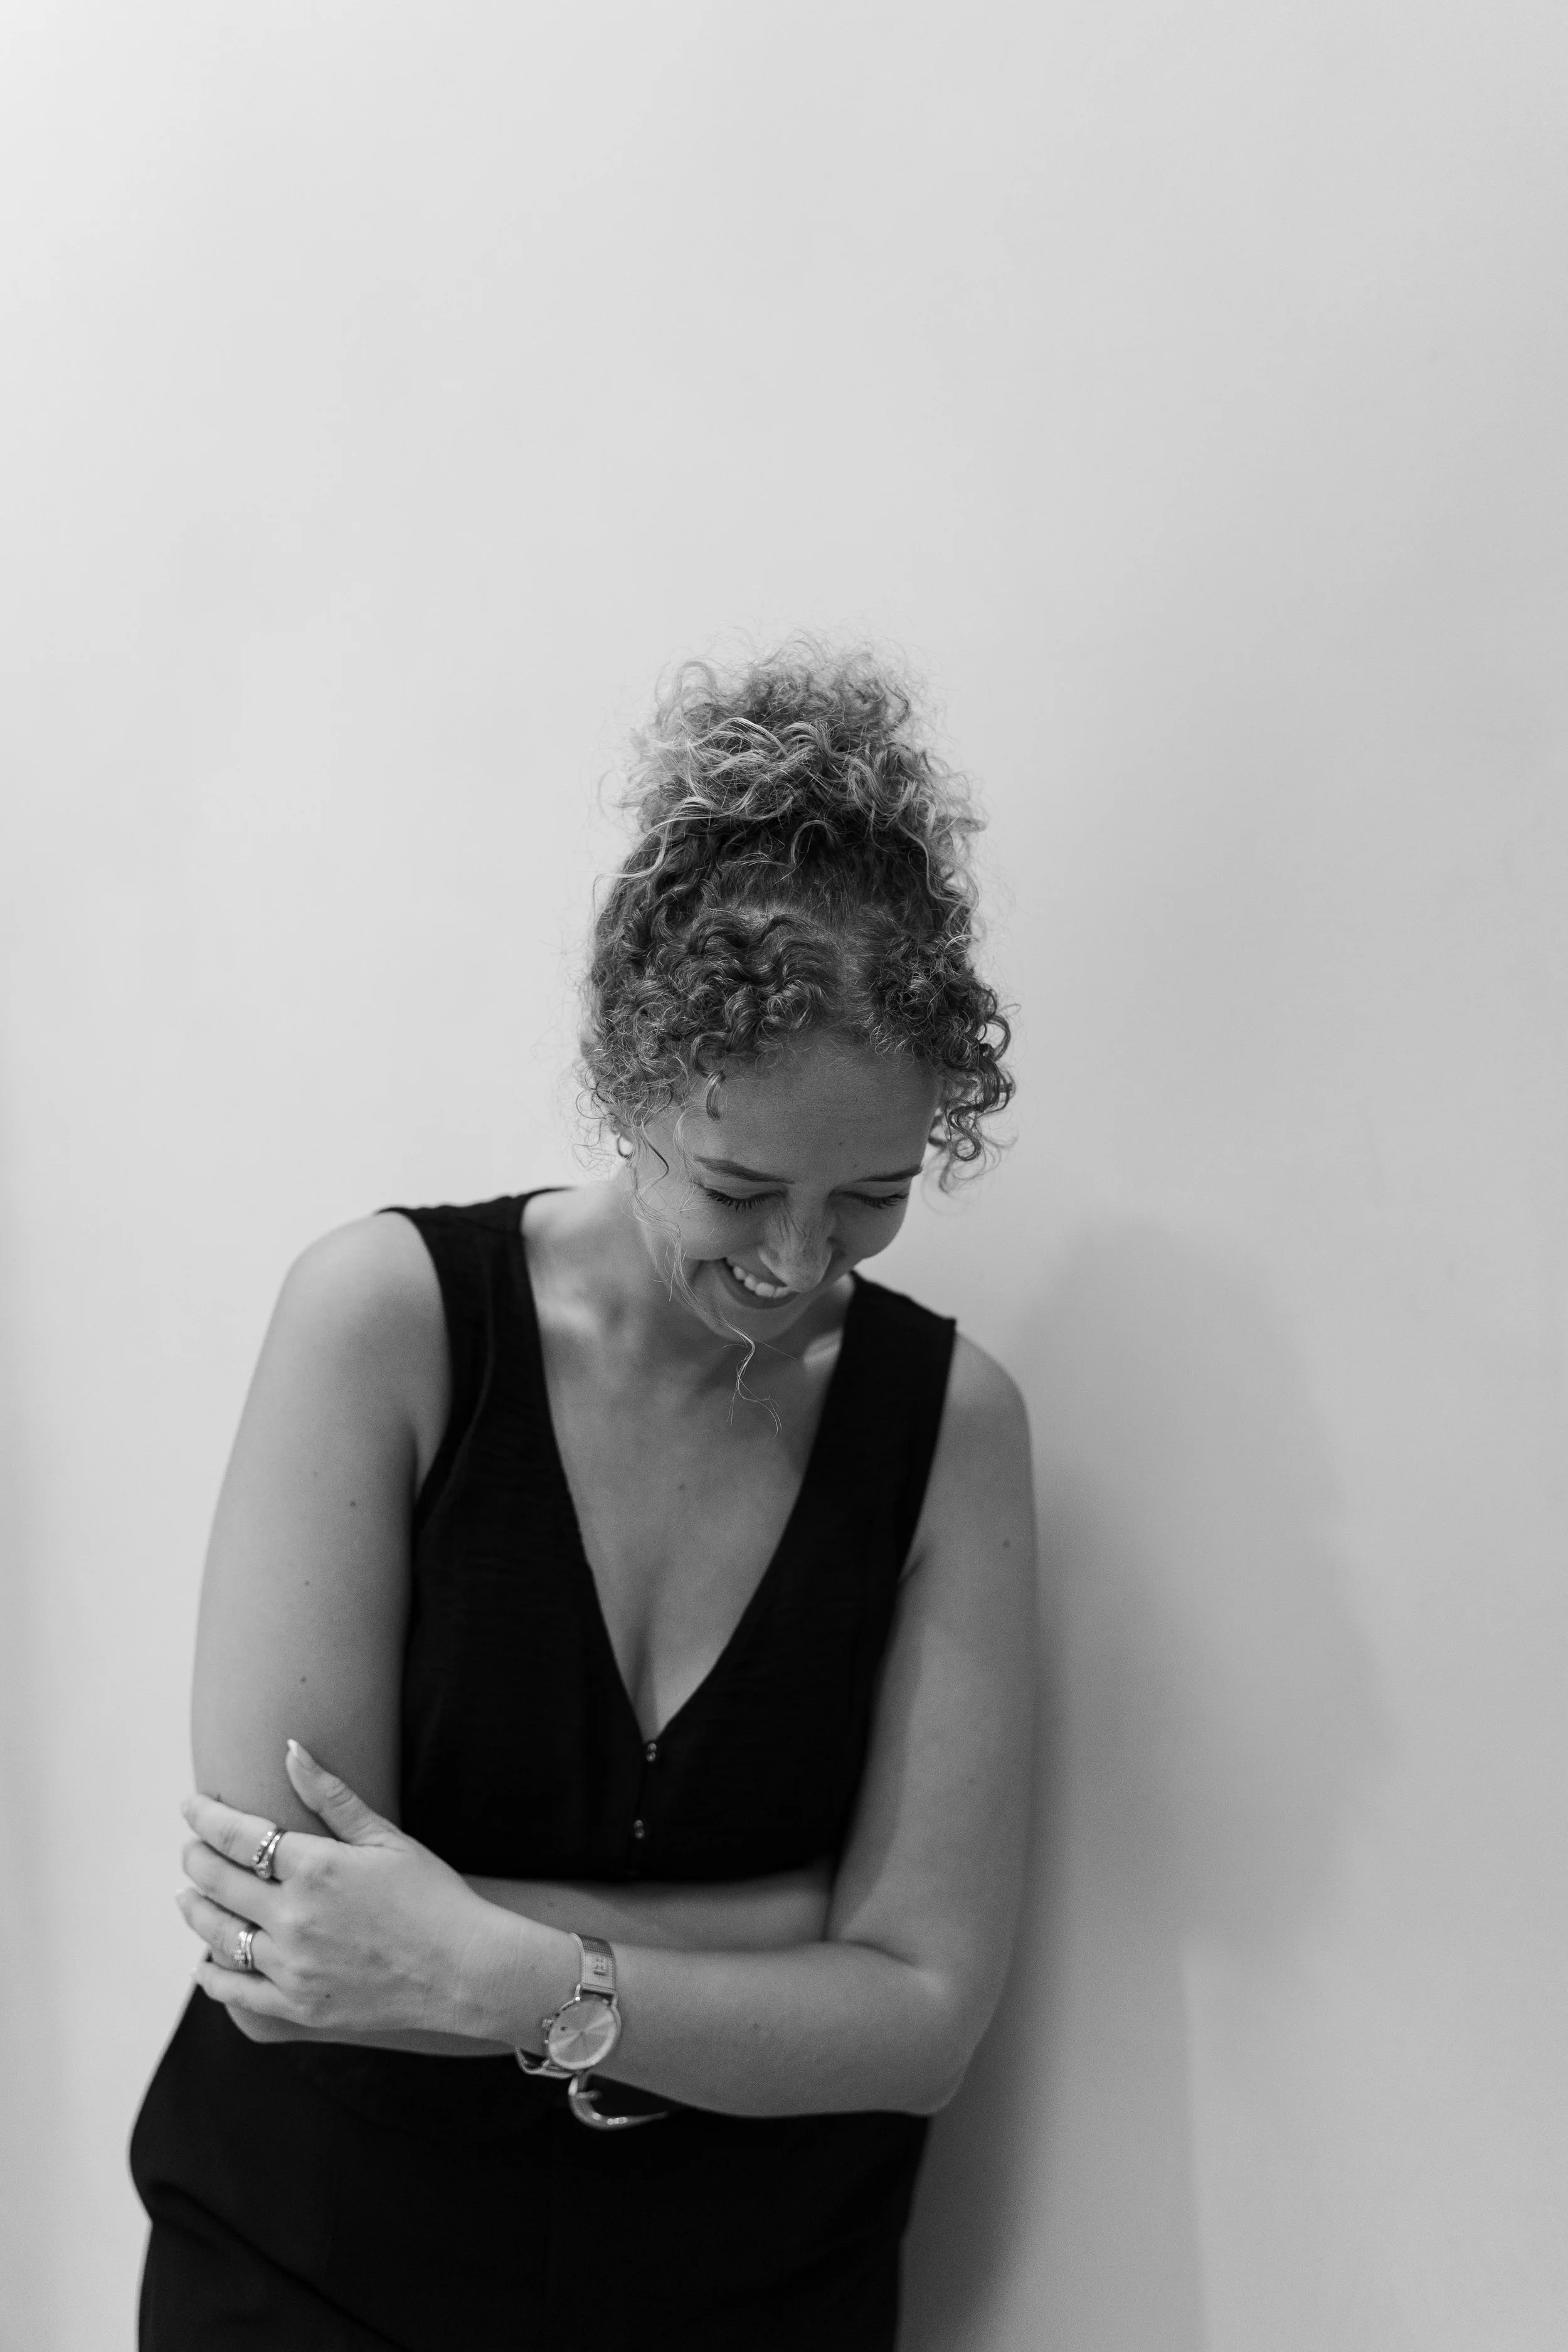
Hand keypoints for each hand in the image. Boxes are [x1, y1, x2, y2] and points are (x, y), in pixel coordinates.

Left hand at [178, 1741, 518, 2038]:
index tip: (190, 1806)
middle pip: (219, 1882)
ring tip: (187, 1897)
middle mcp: (294, 1917)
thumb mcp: (386, 1838)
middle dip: (196, 1858)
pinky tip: (204, 1963)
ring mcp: (292, 1966)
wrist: (464, 1970)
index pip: (238, 1835)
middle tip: (190, 1848)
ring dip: (195, 1911)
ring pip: (219, 1935)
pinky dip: (213, 1976)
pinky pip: (237, 1993)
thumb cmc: (432, 1896)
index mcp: (315, 1868)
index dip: (206, 1817)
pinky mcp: (298, 2006)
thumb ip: (332, 1796)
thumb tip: (291, 1749)